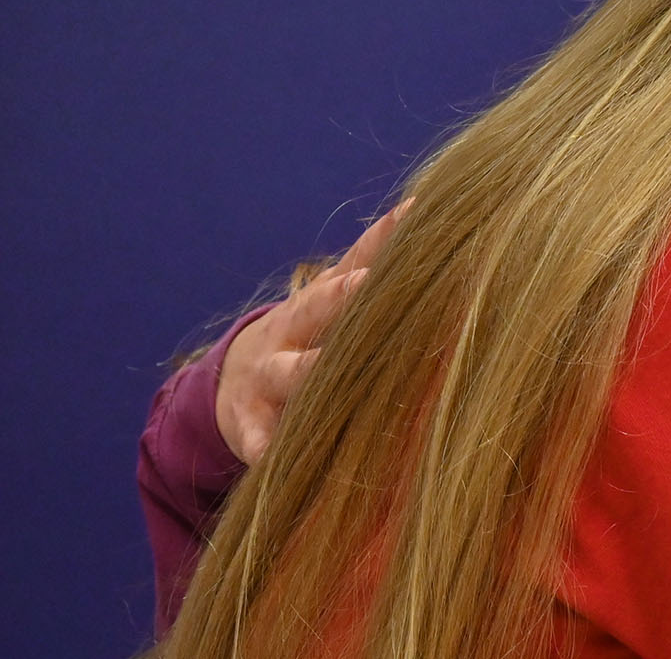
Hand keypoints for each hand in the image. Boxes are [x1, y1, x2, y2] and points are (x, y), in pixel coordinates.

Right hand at [215, 200, 407, 462]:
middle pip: (319, 308)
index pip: (358, 259)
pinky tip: (267, 456)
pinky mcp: (249, 421)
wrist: (235, 380)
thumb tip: (436, 213)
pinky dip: (263, 446)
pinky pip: (257, 436)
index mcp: (322, 298)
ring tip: (319, 369)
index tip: (418, 213)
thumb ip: (377, 262)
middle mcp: (294, 329)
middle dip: (342, 295)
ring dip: (305, 370)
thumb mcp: (335, 297)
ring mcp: (267, 375)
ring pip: (288, 372)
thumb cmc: (309, 334)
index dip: (385, 236)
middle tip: (366, 282)